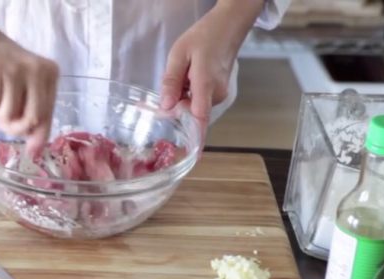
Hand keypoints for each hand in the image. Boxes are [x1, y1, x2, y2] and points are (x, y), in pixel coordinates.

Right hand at [0, 33, 58, 157]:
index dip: (36, 134)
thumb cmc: (3, 71)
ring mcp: (15, 68)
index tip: (31, 150)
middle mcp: (36, 69)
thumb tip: (35, 152)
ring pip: (8, 114)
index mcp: (50, 73)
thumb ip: (35, 120)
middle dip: (14, 127)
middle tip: (2, 120)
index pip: (47, 115)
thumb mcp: (25, 92)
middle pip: (31, 119)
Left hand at [160, 1, 262, 129]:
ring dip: (180, 100)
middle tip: (156, 96)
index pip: (199, 118)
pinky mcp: (219, 93)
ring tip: (177, 79)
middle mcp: (216, 95)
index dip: (191, 134)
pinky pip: (199, 101)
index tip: (184, 146)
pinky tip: (184, 80)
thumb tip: (165, 106)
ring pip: (193, 108)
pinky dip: (187, 96)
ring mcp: (220, 95)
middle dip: (173, 108)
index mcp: (206, 85)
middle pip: (190, 114)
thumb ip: (171, 82)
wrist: (228, 27)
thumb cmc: (203, 37)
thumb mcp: (179, 55)